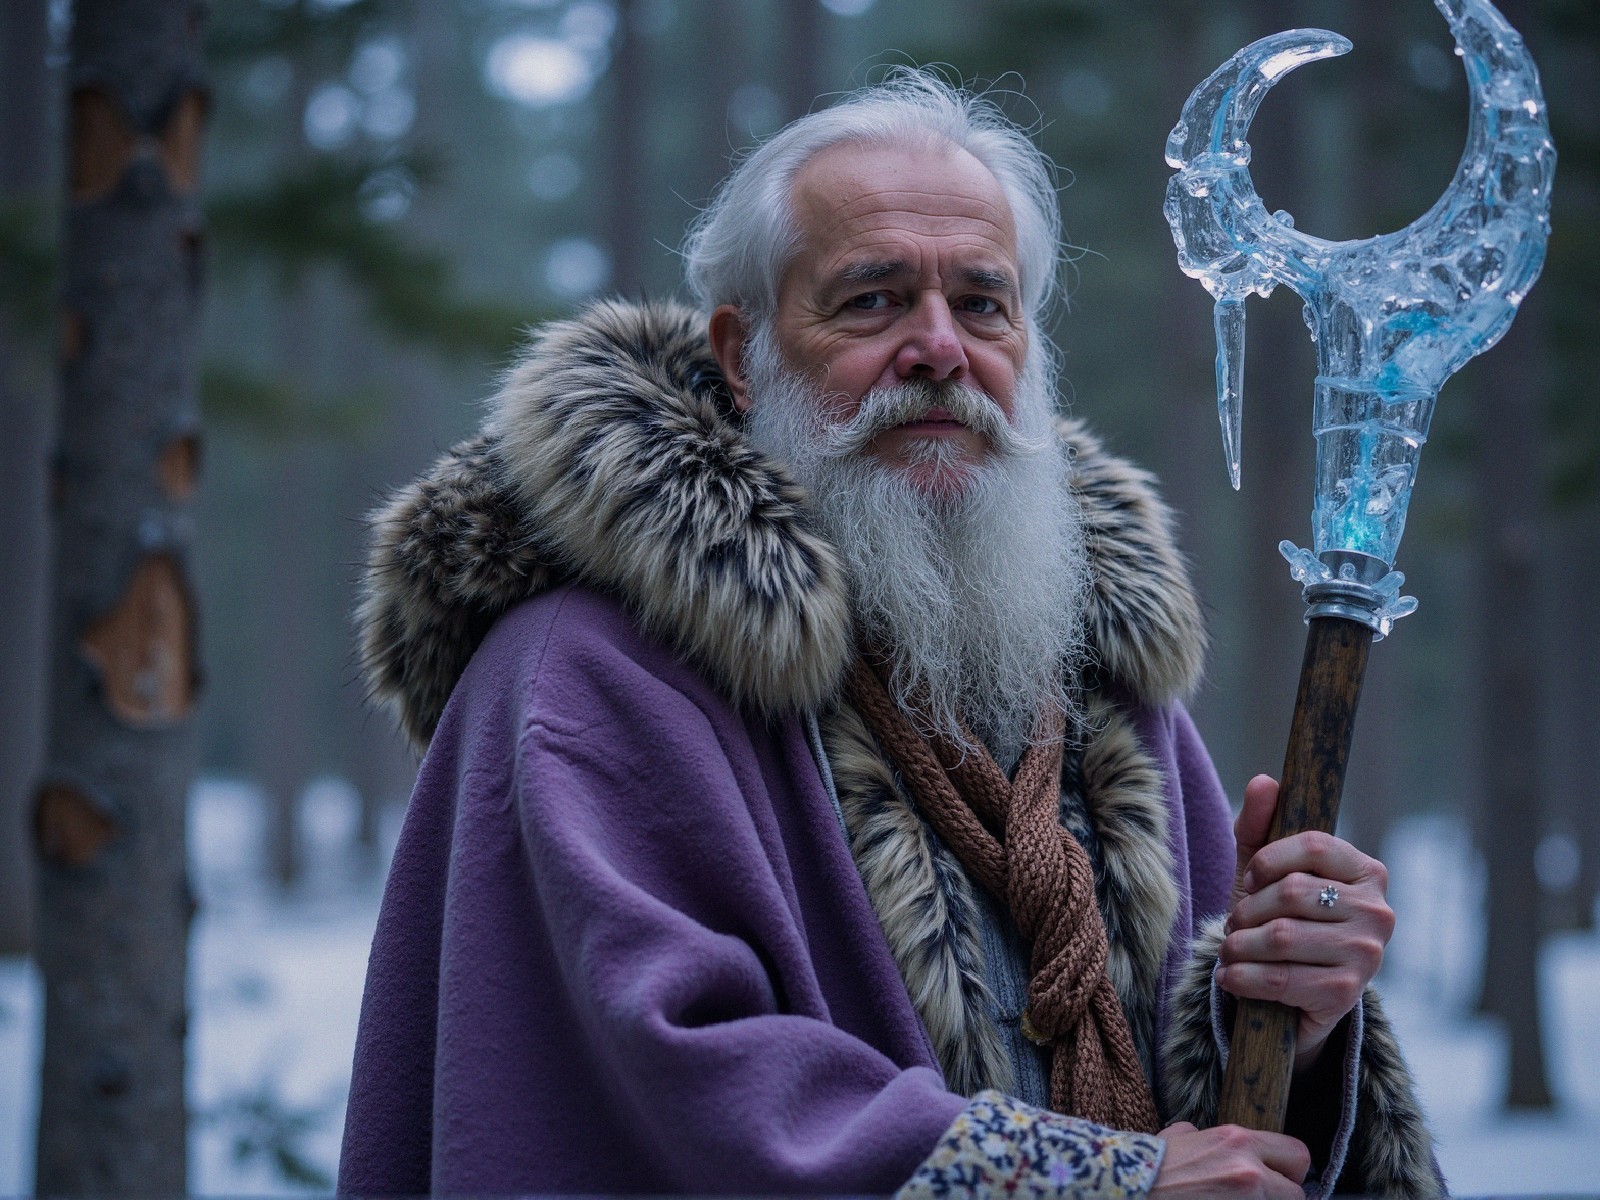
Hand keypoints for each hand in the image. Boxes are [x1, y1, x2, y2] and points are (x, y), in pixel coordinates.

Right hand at [1152, 1122, 1309, 1196]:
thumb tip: (1200, 1138)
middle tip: (1262, 1197)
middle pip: (1298, 1193)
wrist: (1130, 1188)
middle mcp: (1249, 1171)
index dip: (1289, 1170)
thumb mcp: (1180, 1137)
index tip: (1277, 1178)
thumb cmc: (1151, 1166)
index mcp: (1238, 1141)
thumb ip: (1203, 1137)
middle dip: (1282, 1196)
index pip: (1297, 1154)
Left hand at [1219, 775, 1394, 1068]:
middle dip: (1247, 909)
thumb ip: (1259, 826)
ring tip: (1231, 948)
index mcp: (1366, 872)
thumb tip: (1265, 782)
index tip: (1249, 879)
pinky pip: (1280, 978)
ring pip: (1281, 936)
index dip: (1268, 860)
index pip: (1313, 844)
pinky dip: (1242, 977)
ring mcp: (1367, 955)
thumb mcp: (1263, 872)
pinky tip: (1231, 976)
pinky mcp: (1346, 995)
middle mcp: (1378, 912)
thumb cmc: (1279, 920)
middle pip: (1291, 892)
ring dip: (1239, 944)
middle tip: (1234, 924)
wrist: (1292, 997)